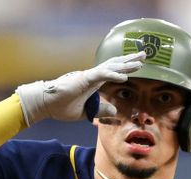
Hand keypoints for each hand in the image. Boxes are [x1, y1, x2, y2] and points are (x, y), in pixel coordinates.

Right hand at [15, 52, 144, 125]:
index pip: (112, 71)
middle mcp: (93, 76)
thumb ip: (101, 110)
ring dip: (126, 64)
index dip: (125, 67)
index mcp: (93, 82)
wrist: (45, 105)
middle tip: (144, 55)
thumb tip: (115, 111)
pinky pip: (102, 75)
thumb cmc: (61, 106)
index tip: (138, 65)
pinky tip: (124, 77)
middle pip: (114, 65)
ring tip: (139, 61)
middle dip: (130, 61)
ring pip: (111, 67)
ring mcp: (89, 76)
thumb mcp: (87, 111)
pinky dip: (113, 75)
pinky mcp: (84, 79)